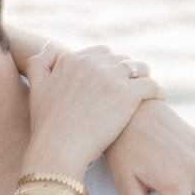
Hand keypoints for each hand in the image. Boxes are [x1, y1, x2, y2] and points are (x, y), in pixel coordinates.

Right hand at [21, 39, 154, 182]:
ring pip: (139, 68)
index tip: (113, 82)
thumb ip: (39, 63)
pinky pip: (151, 85)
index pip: (101, 53)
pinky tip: (158, 100)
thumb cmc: (47, 126)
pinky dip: (157, 91)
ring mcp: (110, 77)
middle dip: (127, 73)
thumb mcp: (36, 89)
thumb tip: (50, 45)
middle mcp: (91, 63)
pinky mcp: (127, 94)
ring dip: (144, 78)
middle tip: (132, 90)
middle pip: (121, 59)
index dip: (109, 67)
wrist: (59, 149)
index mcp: (71, 59)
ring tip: (147, 94)